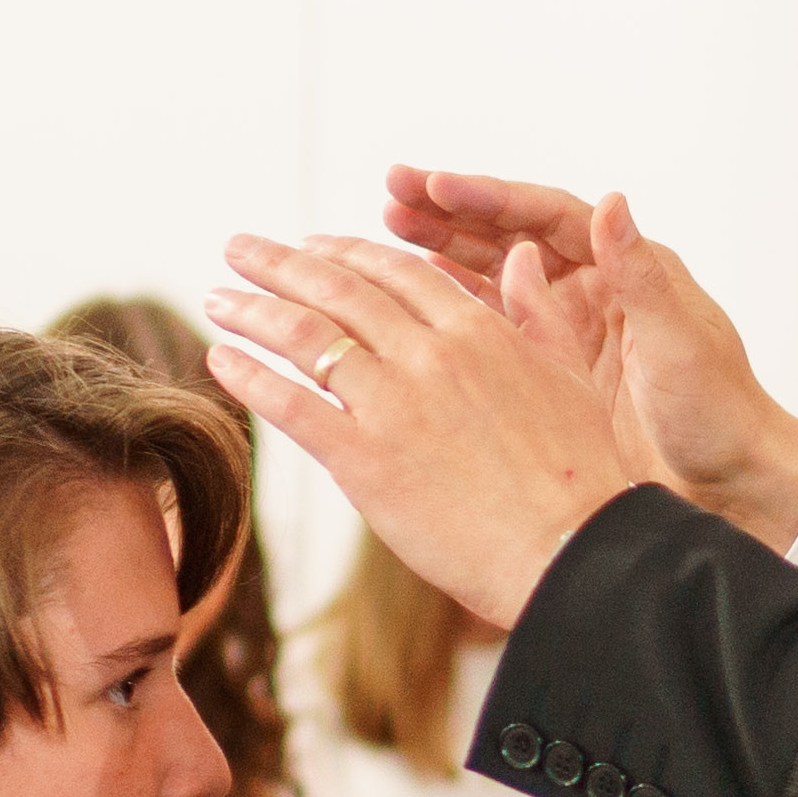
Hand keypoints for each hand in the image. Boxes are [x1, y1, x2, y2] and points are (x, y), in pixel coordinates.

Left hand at [206, 232, 652, 635]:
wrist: (569, 550)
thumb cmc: (580, 472)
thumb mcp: (570, 374)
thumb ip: (537, 309)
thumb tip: (520, 256)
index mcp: (477, 330)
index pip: (393, 270)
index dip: (342, 252)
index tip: (306, 246)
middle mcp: (428, 355)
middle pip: (336, 290)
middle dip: (279, 264)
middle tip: (239, 248)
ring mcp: (393, 405)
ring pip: (305, 337)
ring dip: (252, 310)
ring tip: (217, 297)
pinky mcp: (365, 461)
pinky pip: (293, 406)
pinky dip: (250, 378)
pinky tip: (219, 360)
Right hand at [377, 171, 797, 542]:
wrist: (730, 487)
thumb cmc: (719, 413)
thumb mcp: (678, 343)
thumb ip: (640, 274)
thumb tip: (613, 199)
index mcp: (626, 269)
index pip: (547, 216)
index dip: (490, 199)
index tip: (436, 186)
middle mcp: (592, 290)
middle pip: (510, 235)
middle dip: (450, 214)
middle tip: (392, 191)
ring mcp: (568, 332)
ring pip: (493, 276)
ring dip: (441, 253)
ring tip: (383, 228)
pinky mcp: (550, 374)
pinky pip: (490, 330)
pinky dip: (449, 311)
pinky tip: (406, 296)